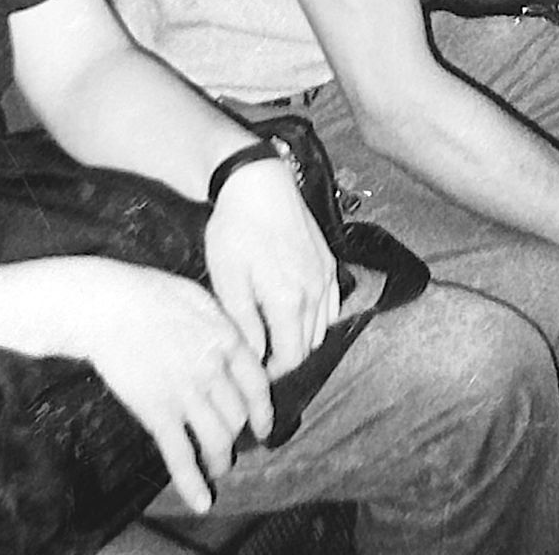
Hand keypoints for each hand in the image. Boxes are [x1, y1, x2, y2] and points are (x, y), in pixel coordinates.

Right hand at [56, 260, 270, 513]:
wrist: (106, 306)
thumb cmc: (150, 294)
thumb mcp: (200, 298)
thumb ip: (223, 325)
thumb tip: (238, 345)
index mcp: (227, 339)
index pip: (258, 385)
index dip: (264, 410)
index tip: (264, 424)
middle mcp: (213, 370)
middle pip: (238, 415)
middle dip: (240, 434)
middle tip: (234, 443)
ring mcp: (186, 393)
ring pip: (218, 439)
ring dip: (221, 459)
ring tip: (219, 466)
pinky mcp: (157, 413)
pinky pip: (181, 456)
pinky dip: (193, 483)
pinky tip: (202, 501)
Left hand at [205, 159, 339, 378]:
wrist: (258, 184)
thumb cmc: (236, 230)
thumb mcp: (228, 280)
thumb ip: (244, 324)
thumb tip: (253, 356)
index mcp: (289, 301)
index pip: (290, 357)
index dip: (273, 373)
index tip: (254, 373)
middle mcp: (315, 291)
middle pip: (308, 346)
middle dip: (287, 358)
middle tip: (262, 358)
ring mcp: (325, 275)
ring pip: (322, 327)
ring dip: (302, 339)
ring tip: (275, 337)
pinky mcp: (328, 261)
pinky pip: (331, 304)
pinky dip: (317, 317)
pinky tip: (296, 312)